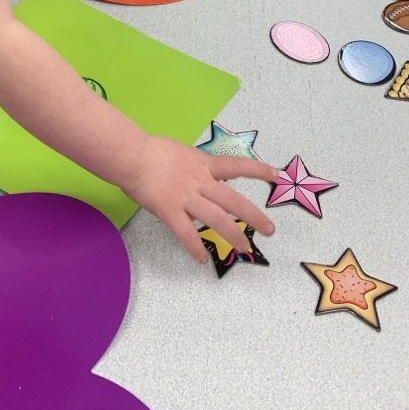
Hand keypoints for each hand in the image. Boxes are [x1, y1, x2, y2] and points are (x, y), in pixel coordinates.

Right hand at [121, 135, 277, 262]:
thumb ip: (195, 167)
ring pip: (216, 219)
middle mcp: (200, 181)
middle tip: (270, 230)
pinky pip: (186, 233)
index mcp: (203, 164)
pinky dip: (195, 248)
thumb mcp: (182, 152)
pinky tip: (202, 259)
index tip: (276, 174)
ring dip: (233, 235)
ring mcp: (186, 197)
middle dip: (254, 216)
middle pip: (233, 200)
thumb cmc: (152, 150)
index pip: (236, 165)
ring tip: (244, 249)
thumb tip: (202, 179)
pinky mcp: (170, 210)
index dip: (258, 170)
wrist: (132, 155)